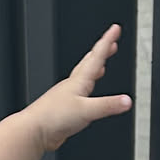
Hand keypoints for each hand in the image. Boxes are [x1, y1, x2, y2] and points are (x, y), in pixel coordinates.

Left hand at [27, 25, 132, 152]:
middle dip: (101, 51)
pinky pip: (79, 93)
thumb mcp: (87, 111)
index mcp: (78, 81)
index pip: (97, 56)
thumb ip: (108, 105)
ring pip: (83, 76)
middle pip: (89, 63)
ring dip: (93, 68)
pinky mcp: (64, 108)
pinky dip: (86, 88)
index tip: (114, 29)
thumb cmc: (52, 117)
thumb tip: (127, 101)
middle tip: (110, 42)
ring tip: (101, 65)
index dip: (107, 41)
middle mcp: (72, 85)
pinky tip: (86, 95)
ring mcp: (67, 95)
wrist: (33, 130)